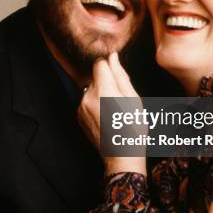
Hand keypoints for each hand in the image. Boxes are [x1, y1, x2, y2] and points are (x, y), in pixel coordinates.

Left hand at [77, 53, 146, 174]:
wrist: (121, 156)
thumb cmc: (134, 128)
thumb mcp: (133, 98)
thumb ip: (120, 75)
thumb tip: (112, 56)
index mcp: (103, 91)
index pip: (100, 63)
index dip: (110, 67)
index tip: (118, 79)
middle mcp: (87, 97)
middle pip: (95, 77)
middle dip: (107, 83)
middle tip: (120, 100)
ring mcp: (80, 107)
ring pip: (91, 89)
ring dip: (101, 93)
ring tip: (114, 111)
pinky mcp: (78, 116)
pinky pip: (86, 101)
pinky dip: (95, 104)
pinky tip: (106, 117)